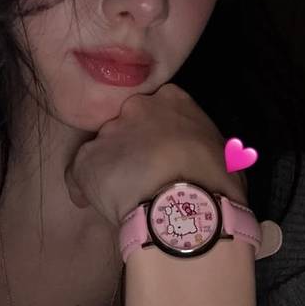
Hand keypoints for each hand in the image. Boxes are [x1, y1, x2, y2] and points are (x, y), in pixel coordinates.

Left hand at [64, 83, 248, 226]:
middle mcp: (136, 106)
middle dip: (132, 146)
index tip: (164, 153)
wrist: (187, 206)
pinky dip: (86, 188)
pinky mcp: (87, 159)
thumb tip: (205, 160)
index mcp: (173, 99)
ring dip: (112, 168)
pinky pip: (79, 174)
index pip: (158, 108)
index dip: (159, 134)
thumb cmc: (215, 181)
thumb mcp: (225, 155)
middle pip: (128, 123)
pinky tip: (98, 204)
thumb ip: (206, 147)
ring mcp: (109, 131)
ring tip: (125, 196)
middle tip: (144, 174)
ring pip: (105, 148)